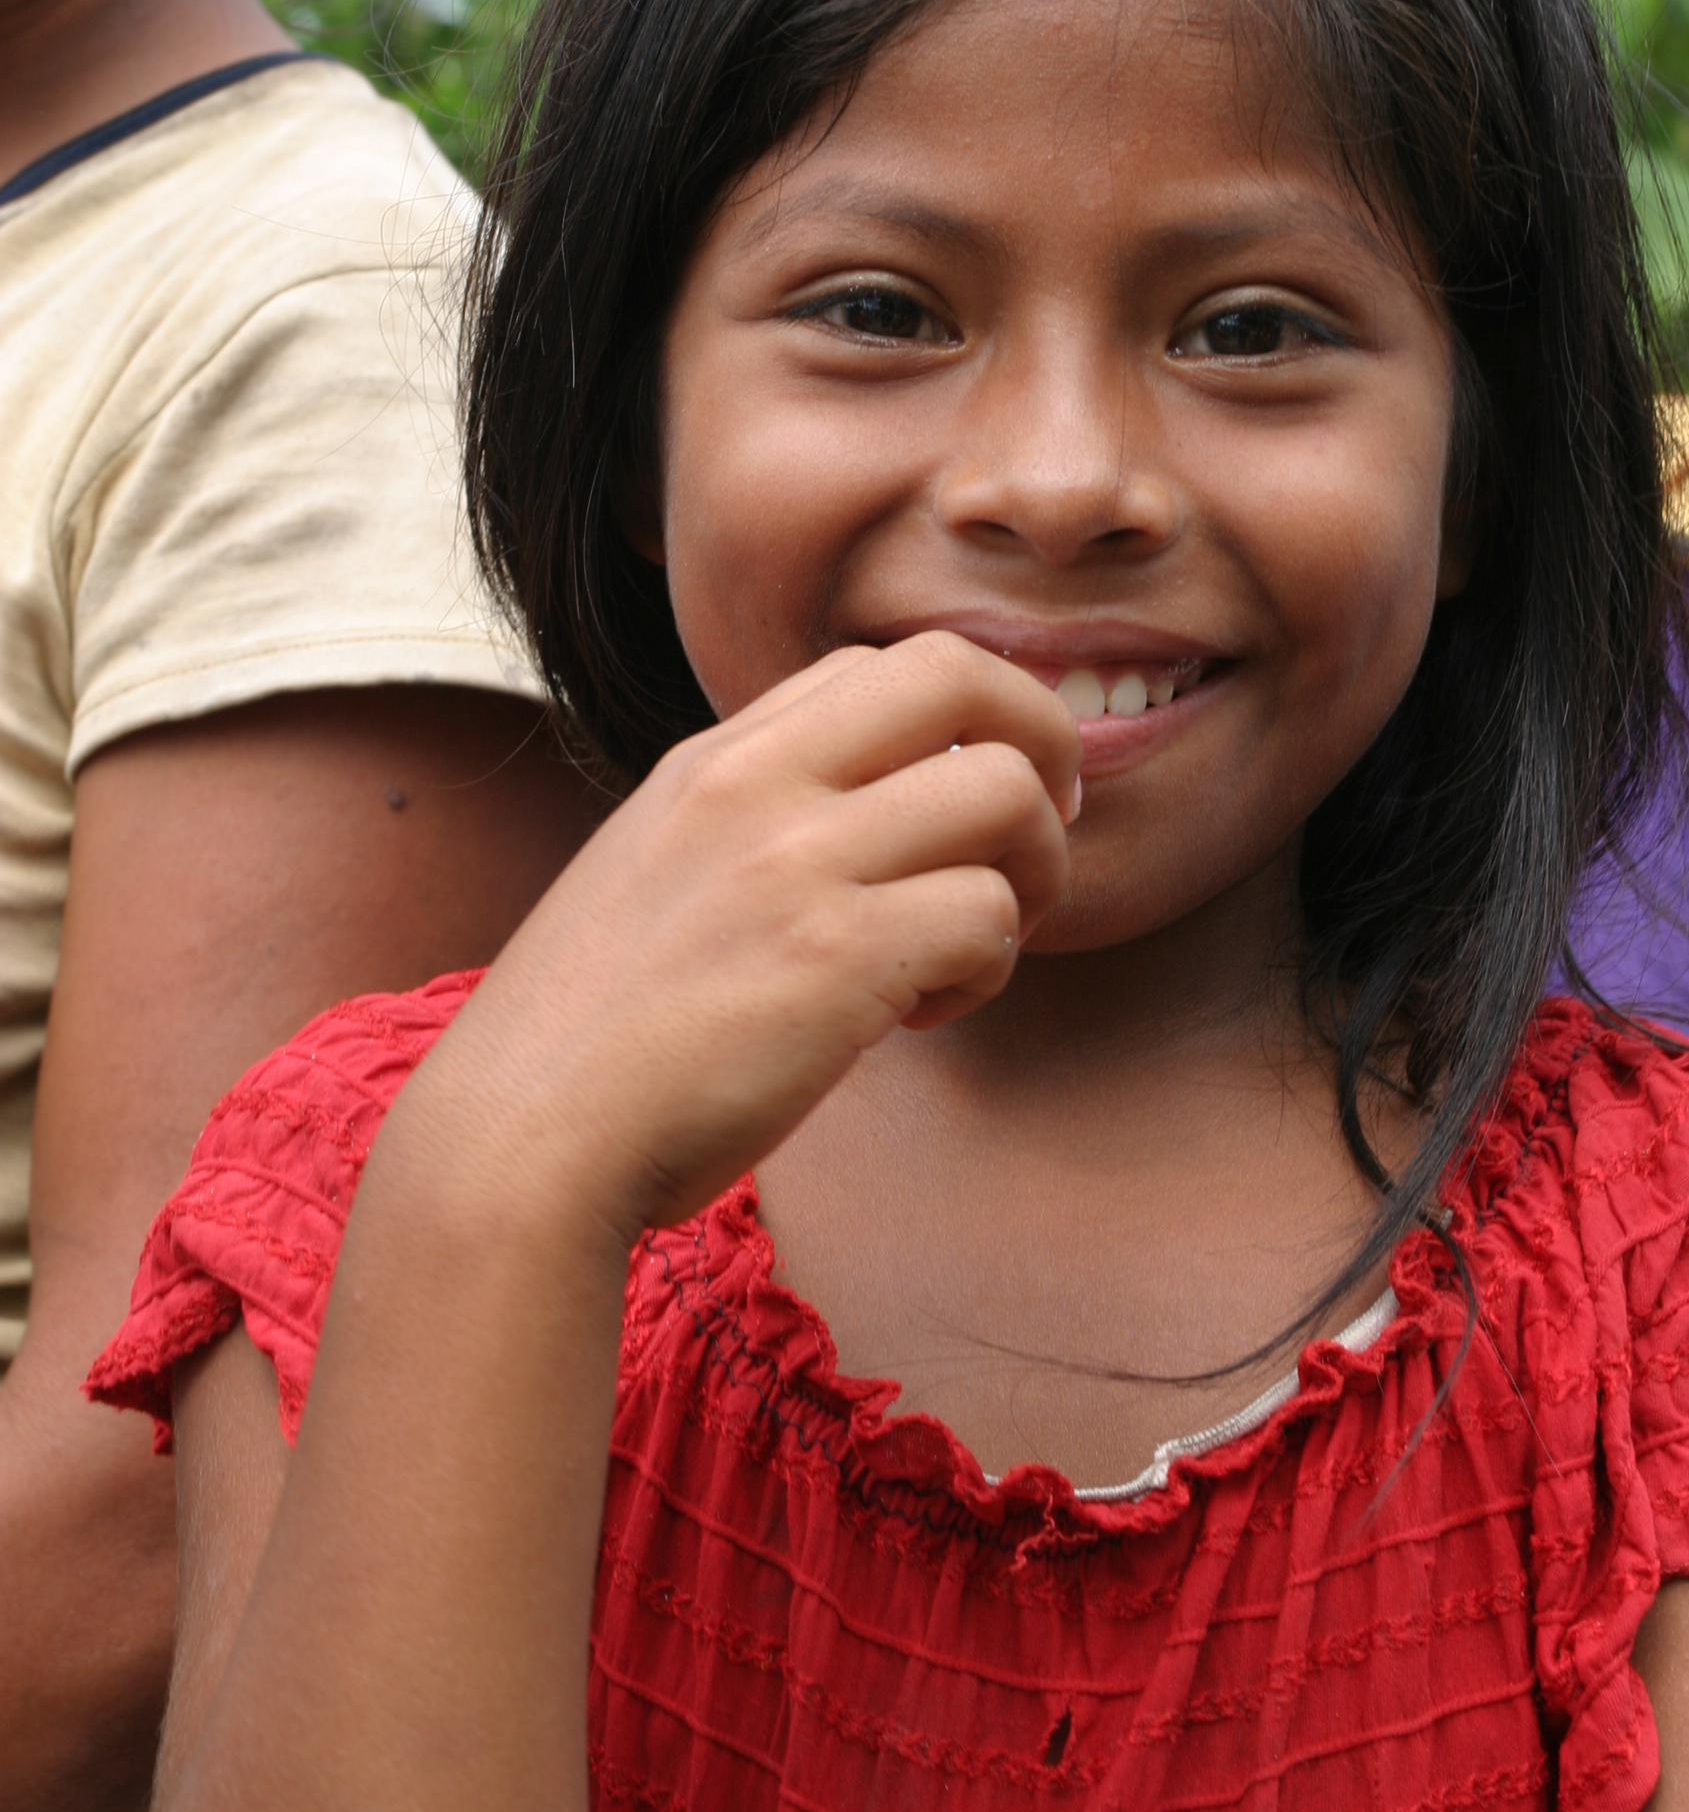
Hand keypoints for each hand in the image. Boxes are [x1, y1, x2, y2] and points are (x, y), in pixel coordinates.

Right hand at [390, 634, 1079, 1252]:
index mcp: (710, 763)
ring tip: (966, 953)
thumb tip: (869, 825)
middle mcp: (755, 785)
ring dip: (1029, 877)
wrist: (521, 1146)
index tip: (969, 808)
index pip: (878, 665)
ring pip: (1006, 792)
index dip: (958, 724)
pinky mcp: (839, 957)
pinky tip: (915, 1019)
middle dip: (1043, 743)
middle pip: (961, 671)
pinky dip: (985, 970)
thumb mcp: (651, 876)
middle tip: (1038, 840)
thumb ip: (747, 830)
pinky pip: (989, 915)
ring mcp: (797, 863)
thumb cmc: (591, 1046)